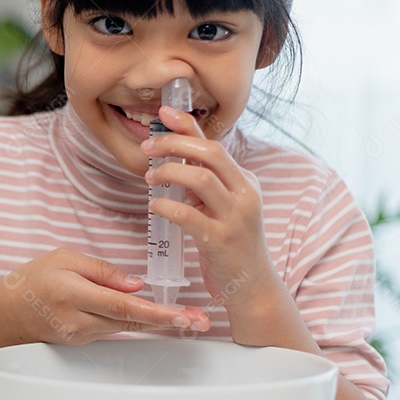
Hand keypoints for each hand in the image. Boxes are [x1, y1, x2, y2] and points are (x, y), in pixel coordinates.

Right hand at [0, 248, 209, 345]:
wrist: (6, 314)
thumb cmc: (33, 280)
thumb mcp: (64, 259)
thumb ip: (102, 271)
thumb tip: (136, 286)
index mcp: (72, 294)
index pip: (121, 306)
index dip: (154, 312)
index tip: (181, 315)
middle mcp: (78, 320)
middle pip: (131, 321)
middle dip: (169, 321)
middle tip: (202, 321)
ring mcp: (82, 335)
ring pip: (128, 326)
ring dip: (161, 323)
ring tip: (194, 319)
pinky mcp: (85, 341)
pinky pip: (117, 328)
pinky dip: (141, 322)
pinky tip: (164, 318)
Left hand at [140, 106, 280, 310]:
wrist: (252, 286)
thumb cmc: (231, 245)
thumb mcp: (222, 207)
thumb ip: (203, 183)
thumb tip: (173, 157)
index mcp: (244, 181)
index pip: (214, 144)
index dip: (188, 125)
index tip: (163, 113)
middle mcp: (245, 194)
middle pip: (210, 152)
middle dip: (174, 143)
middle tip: (147, 148)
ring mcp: (235, 217)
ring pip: (201, 178)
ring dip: (169, 172)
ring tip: (150, 178)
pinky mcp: (221, 240)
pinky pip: (189, 215)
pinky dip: (166, 206)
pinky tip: (154, 206)